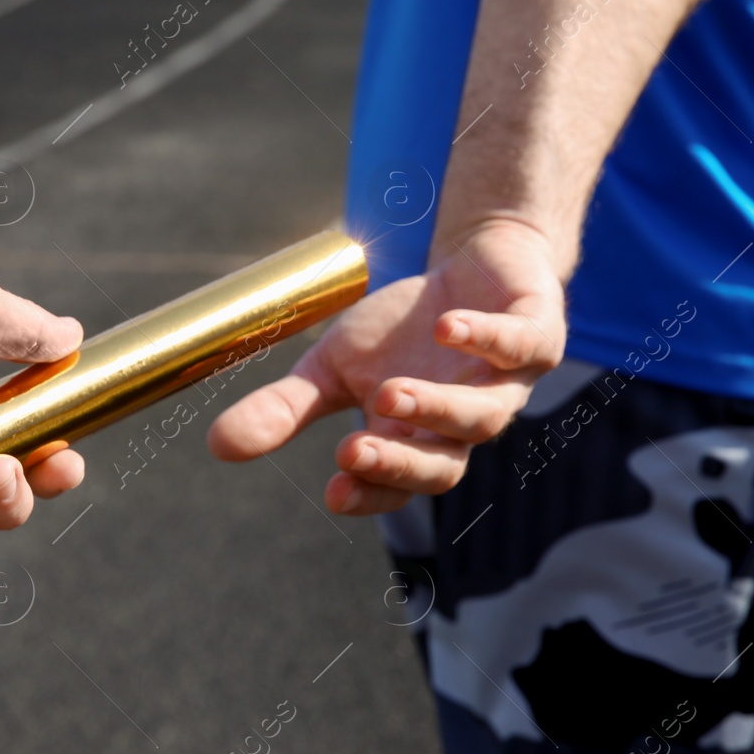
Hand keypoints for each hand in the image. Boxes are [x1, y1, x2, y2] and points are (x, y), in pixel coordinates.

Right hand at [208, 218, 565, 513]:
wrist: (478, 261)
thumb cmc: (405, 326)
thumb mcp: (333, 365)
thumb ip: (285, 409)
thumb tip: (217, 446)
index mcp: (417, 440)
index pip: (399, 485)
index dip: (371, 492)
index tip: (333, 489)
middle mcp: (465, 424)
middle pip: (445, 467)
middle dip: (400, 465)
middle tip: (351, 451)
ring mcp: (506, 383)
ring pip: (484, 417)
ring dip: (438, 410)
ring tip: (388, 394)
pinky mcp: (536, 335)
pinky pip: (521, 347)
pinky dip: (488, 339)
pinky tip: (450, 329)